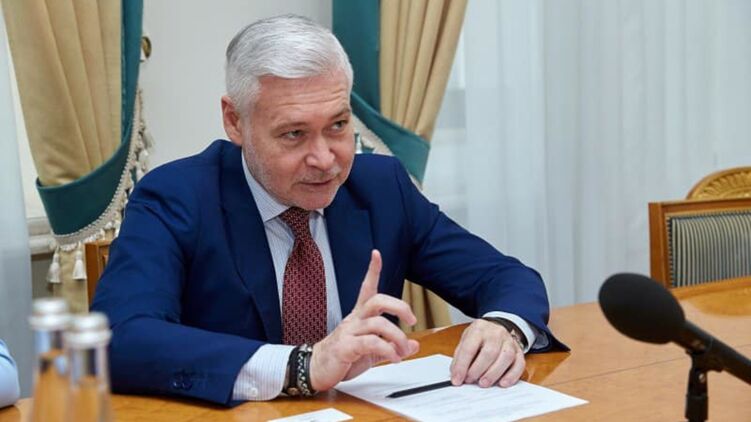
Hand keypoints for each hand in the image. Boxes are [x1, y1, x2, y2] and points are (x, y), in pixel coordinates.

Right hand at [309, 250, 419, 391]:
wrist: (316, 369)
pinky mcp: (346, 347)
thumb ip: (392, 347)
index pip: (366, 288)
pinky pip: (371, 343)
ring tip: (402, 351)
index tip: (376, 254)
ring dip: (398, 337)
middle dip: (399, 307)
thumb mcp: (372, 352)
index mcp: (359, 315)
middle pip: (377, 300)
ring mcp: (349, 332)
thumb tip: (414, 345)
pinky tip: (394, 359)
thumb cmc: (342, 357)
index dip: (372, 270)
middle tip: (412, 320)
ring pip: (378, 324)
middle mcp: (355, 319)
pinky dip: (388, 350)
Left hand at [450, 319, 524, 387]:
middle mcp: (496, 333)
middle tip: (470, 381)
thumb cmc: (479, 336)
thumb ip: (460, 356)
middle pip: (489, 353)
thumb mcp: (466, 340)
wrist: (496, 327)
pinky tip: (502, 383)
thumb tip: (456, 375)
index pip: (469, 348)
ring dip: (493, 374)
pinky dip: (511, 376)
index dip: (462, 366)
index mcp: (479, 328)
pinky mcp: (519, 351)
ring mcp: (509, 341)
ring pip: (506, 358)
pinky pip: (519, 364)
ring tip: (483, 383)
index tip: (457, 380)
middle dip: (478, 370)